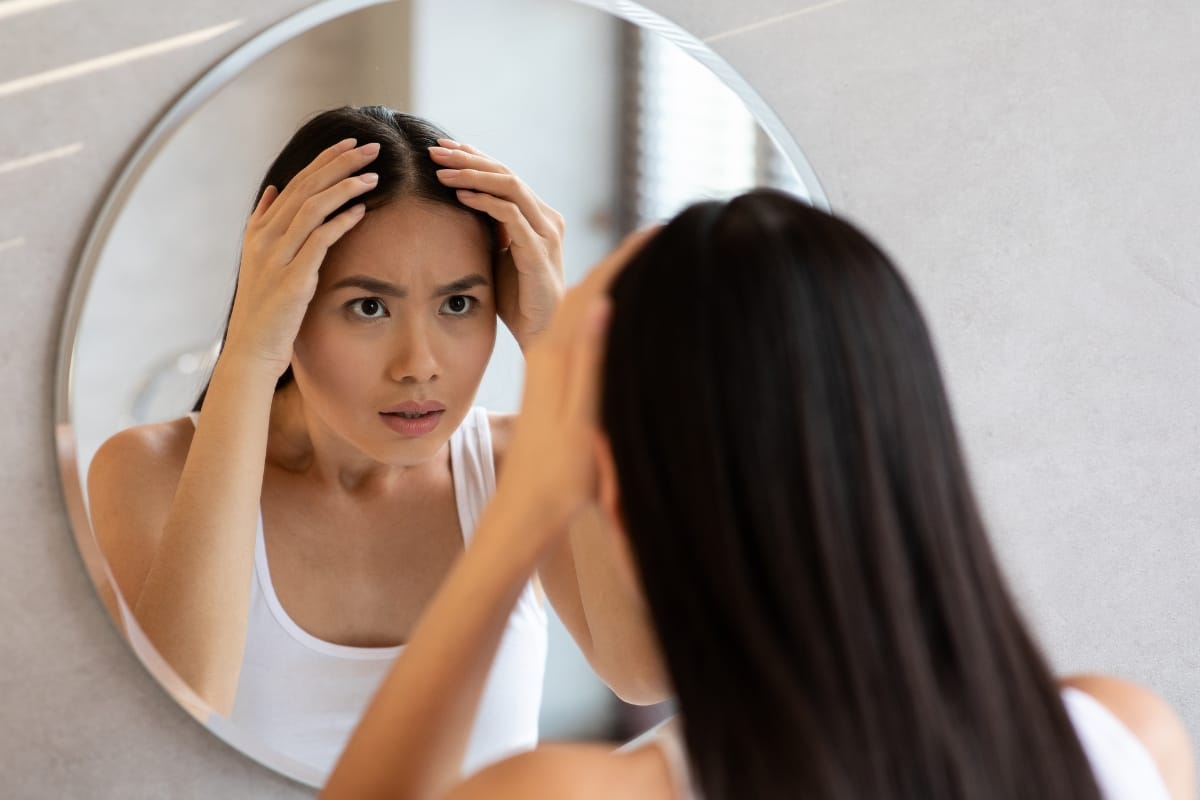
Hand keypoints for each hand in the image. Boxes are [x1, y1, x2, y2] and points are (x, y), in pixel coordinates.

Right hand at [223, 138, 380, 376]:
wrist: (252, 348)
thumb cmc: (265, 308)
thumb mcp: (260, 261)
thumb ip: (265, 223)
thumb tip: (273, 191)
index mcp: (259, 230)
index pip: (297, 182)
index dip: (324, 160)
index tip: (349, 143)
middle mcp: (265, 238)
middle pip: (307, 187)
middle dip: (339, 163)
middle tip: (370, 147)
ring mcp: (277, 257)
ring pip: (312, 208)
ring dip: (345, 187)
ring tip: (373, 174)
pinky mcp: (292, 278)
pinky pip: (318, 240)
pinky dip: (340, 222)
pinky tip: (360, 210)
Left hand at [429, 140, 563, 350]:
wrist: (540, 332)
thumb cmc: (517, 297)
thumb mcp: (499, 255)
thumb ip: (490, 230)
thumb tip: (458, 205)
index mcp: (539, 216)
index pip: (505, 175)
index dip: (475, 158)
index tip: (443, 149)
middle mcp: (547, 218)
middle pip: (506, 173)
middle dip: (469, 158)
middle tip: (436, 150)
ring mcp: (546, 233)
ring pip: (510, 186)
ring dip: (473, 174)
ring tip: (442, 170)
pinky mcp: (538, 251)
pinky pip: (511, 215)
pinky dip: (485, 201)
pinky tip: (460, 195)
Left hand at [493, 227, 659, 541]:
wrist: (525, 509)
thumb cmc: (559, 476)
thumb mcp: (582, 420)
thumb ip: (590, 362)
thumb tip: (602, 303)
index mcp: (559, 356)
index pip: (595, 289)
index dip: (626, 257)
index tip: (657, 230)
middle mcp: (549, 353)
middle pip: (587, 288)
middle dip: (621, 258)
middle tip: (660, 234)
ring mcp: (548, 366)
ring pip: (579, 306)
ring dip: (607, 277)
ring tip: (642, 258)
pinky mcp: (549, 380)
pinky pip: (575, 328)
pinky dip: (598, 305)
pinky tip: (613, 307)